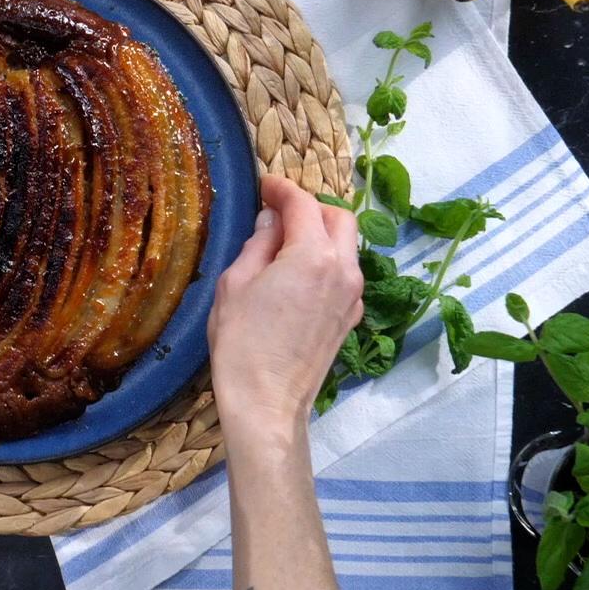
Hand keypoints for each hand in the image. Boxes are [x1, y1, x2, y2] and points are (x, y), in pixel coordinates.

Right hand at [208, 174, 363, 434]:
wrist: (267, 402)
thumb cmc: (242, 344)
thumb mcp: (235, 283)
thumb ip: (258, 244)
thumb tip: (270, 224)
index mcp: (313, 256)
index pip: (303, 204)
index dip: (281, 189)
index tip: (264, 187)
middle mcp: (344, 271)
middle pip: (339, 218)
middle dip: (311, 208)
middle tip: (278, 214)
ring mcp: (352, 297)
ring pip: (346, 246)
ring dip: (320, 235)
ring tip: (283, 246)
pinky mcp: (350, 318)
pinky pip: (344, 274)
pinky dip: (325, 262)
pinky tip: (295, 276)